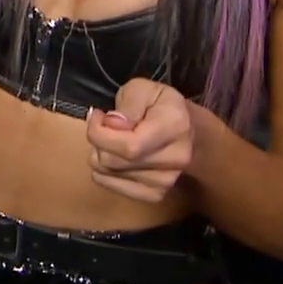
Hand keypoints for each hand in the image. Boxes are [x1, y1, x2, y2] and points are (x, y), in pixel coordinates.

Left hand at [85, 79, 195, 202]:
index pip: (128, 145)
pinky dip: (103, 171)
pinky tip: (114, 156)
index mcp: (175, 127)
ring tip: (112, 140)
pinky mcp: (155, 194)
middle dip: (96, 141)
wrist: (185, 131)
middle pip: (113, 161)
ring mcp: (167, 181)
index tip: (98, 116)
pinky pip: (111, 186)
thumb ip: (128, 104)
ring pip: (107, 173)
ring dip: (99, 154)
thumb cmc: (159, 105)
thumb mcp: (142, 89)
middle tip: (102, 126)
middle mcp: (176, 158)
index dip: (100, 132)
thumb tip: (112, 124)